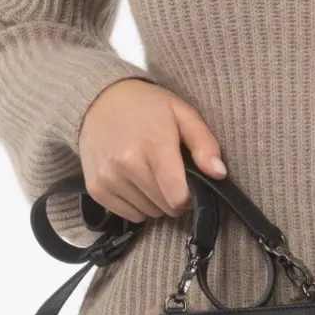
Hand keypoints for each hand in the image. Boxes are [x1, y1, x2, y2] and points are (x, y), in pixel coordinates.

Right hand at [76, 78, 227, 221]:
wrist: (99, 100)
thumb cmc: (146, 106)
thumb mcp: (182, 113)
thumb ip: (204, 143)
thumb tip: (219, 173)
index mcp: (154, 144)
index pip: (178, 197)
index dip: (189, 196)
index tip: (189, 185)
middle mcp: (127, 163)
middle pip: (165, 207)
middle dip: (173, 197)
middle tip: (169, 176)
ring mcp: (108, 177)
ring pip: (147, 212)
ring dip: (155, 201)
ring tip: (150, 175)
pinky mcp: (95, 187)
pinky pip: (128, 214)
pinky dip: (136, 204)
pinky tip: (134, 182)